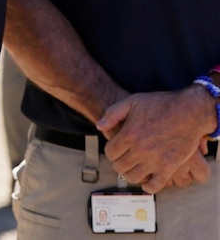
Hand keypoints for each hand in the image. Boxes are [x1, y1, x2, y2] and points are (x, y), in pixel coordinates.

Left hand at [98, 87, 216, 192]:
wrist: (189, 111)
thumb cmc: (160, 105)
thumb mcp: (132, 102)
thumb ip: (112, 114)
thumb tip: (100, 127)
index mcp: (129, 134)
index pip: (110, 152)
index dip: (111, 152)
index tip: (116, 150)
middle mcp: (140, 149)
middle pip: (120, 166)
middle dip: (119, 163)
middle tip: (123, 161)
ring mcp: (154, 160)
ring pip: (134, 177)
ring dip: (131, 175)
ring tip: (134, 169)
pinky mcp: (169, 167)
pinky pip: (155, 185)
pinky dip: (148, 187)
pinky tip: (147, 182)